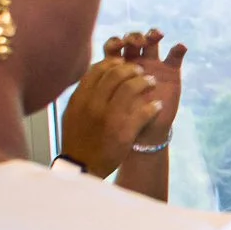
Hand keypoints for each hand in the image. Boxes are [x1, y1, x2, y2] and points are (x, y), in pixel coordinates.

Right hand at [58, 56, 163, 177]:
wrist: (82, 166)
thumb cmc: (78, 139)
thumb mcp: (73, 113)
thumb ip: (83, 94)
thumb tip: (94, 76)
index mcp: (80, 98)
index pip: (97, 70)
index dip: (113, 63)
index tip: (123, 63)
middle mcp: (93, 104)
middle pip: (116, 74)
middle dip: (132, 69)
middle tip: (141, 71)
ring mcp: (108, 117)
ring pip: (131, 88)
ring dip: (145, 82)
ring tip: (152, 82)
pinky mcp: (124, 132)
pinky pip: (143, 112)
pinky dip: (153, 107)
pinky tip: (157, 106)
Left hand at [105, 29, 186, 144]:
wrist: (142, 133)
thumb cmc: (120, 120)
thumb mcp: (109, 106)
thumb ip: (105, 92)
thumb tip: (100, 78)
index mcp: (116, 67)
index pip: (114, 48)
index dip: (116, 42)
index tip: (119, 45)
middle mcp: (133, 62)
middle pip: (132, 41)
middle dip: (134, 37)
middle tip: (136, 42)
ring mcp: (153, 65)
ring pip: (152, 43)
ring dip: (153, 35)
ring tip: (156, 36)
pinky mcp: (170, 72)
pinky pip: (175, 56)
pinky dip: (178, 49)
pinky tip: (180, 47)